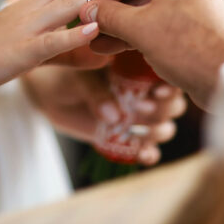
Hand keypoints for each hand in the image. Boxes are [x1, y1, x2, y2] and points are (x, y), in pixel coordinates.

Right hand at [0, 0, 137, 96]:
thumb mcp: (28, 33)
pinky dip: (72, 35)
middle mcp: (35, 6)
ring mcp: (28, 27)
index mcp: (37, 0)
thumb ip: (57, 30)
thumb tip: (83, 27)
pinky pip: (50, 42)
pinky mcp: (22, 52)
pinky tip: (94, 30)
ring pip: (69, 6)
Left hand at [23, 65, 186, 164]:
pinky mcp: (128, 138)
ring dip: (157, 130)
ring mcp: (138, 117)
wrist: (51, 93)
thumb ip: (97, 92)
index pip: (167, 76)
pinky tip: (142, 155)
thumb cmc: (68, 74)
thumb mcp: (81, 78)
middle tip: (141, 107)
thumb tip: (114, 117)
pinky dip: (149, 154)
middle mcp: (146, 92)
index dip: (170, 84)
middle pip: (172, 104)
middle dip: (162, 109)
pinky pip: (147, 148)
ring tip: (138, 129)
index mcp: (140, 69)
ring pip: (164, 126)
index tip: (158, 90)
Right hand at [78, 0, 223, 108]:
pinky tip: (106, 47)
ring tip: (89, 33)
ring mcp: (186, 4)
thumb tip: (87, 10)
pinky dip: (132, 31)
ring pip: (143, 5)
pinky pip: (153, 21)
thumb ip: (110, 16)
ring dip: (116, 19)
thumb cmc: (189, 47)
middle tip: (83, 9)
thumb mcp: (141, 29)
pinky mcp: (188, 26)